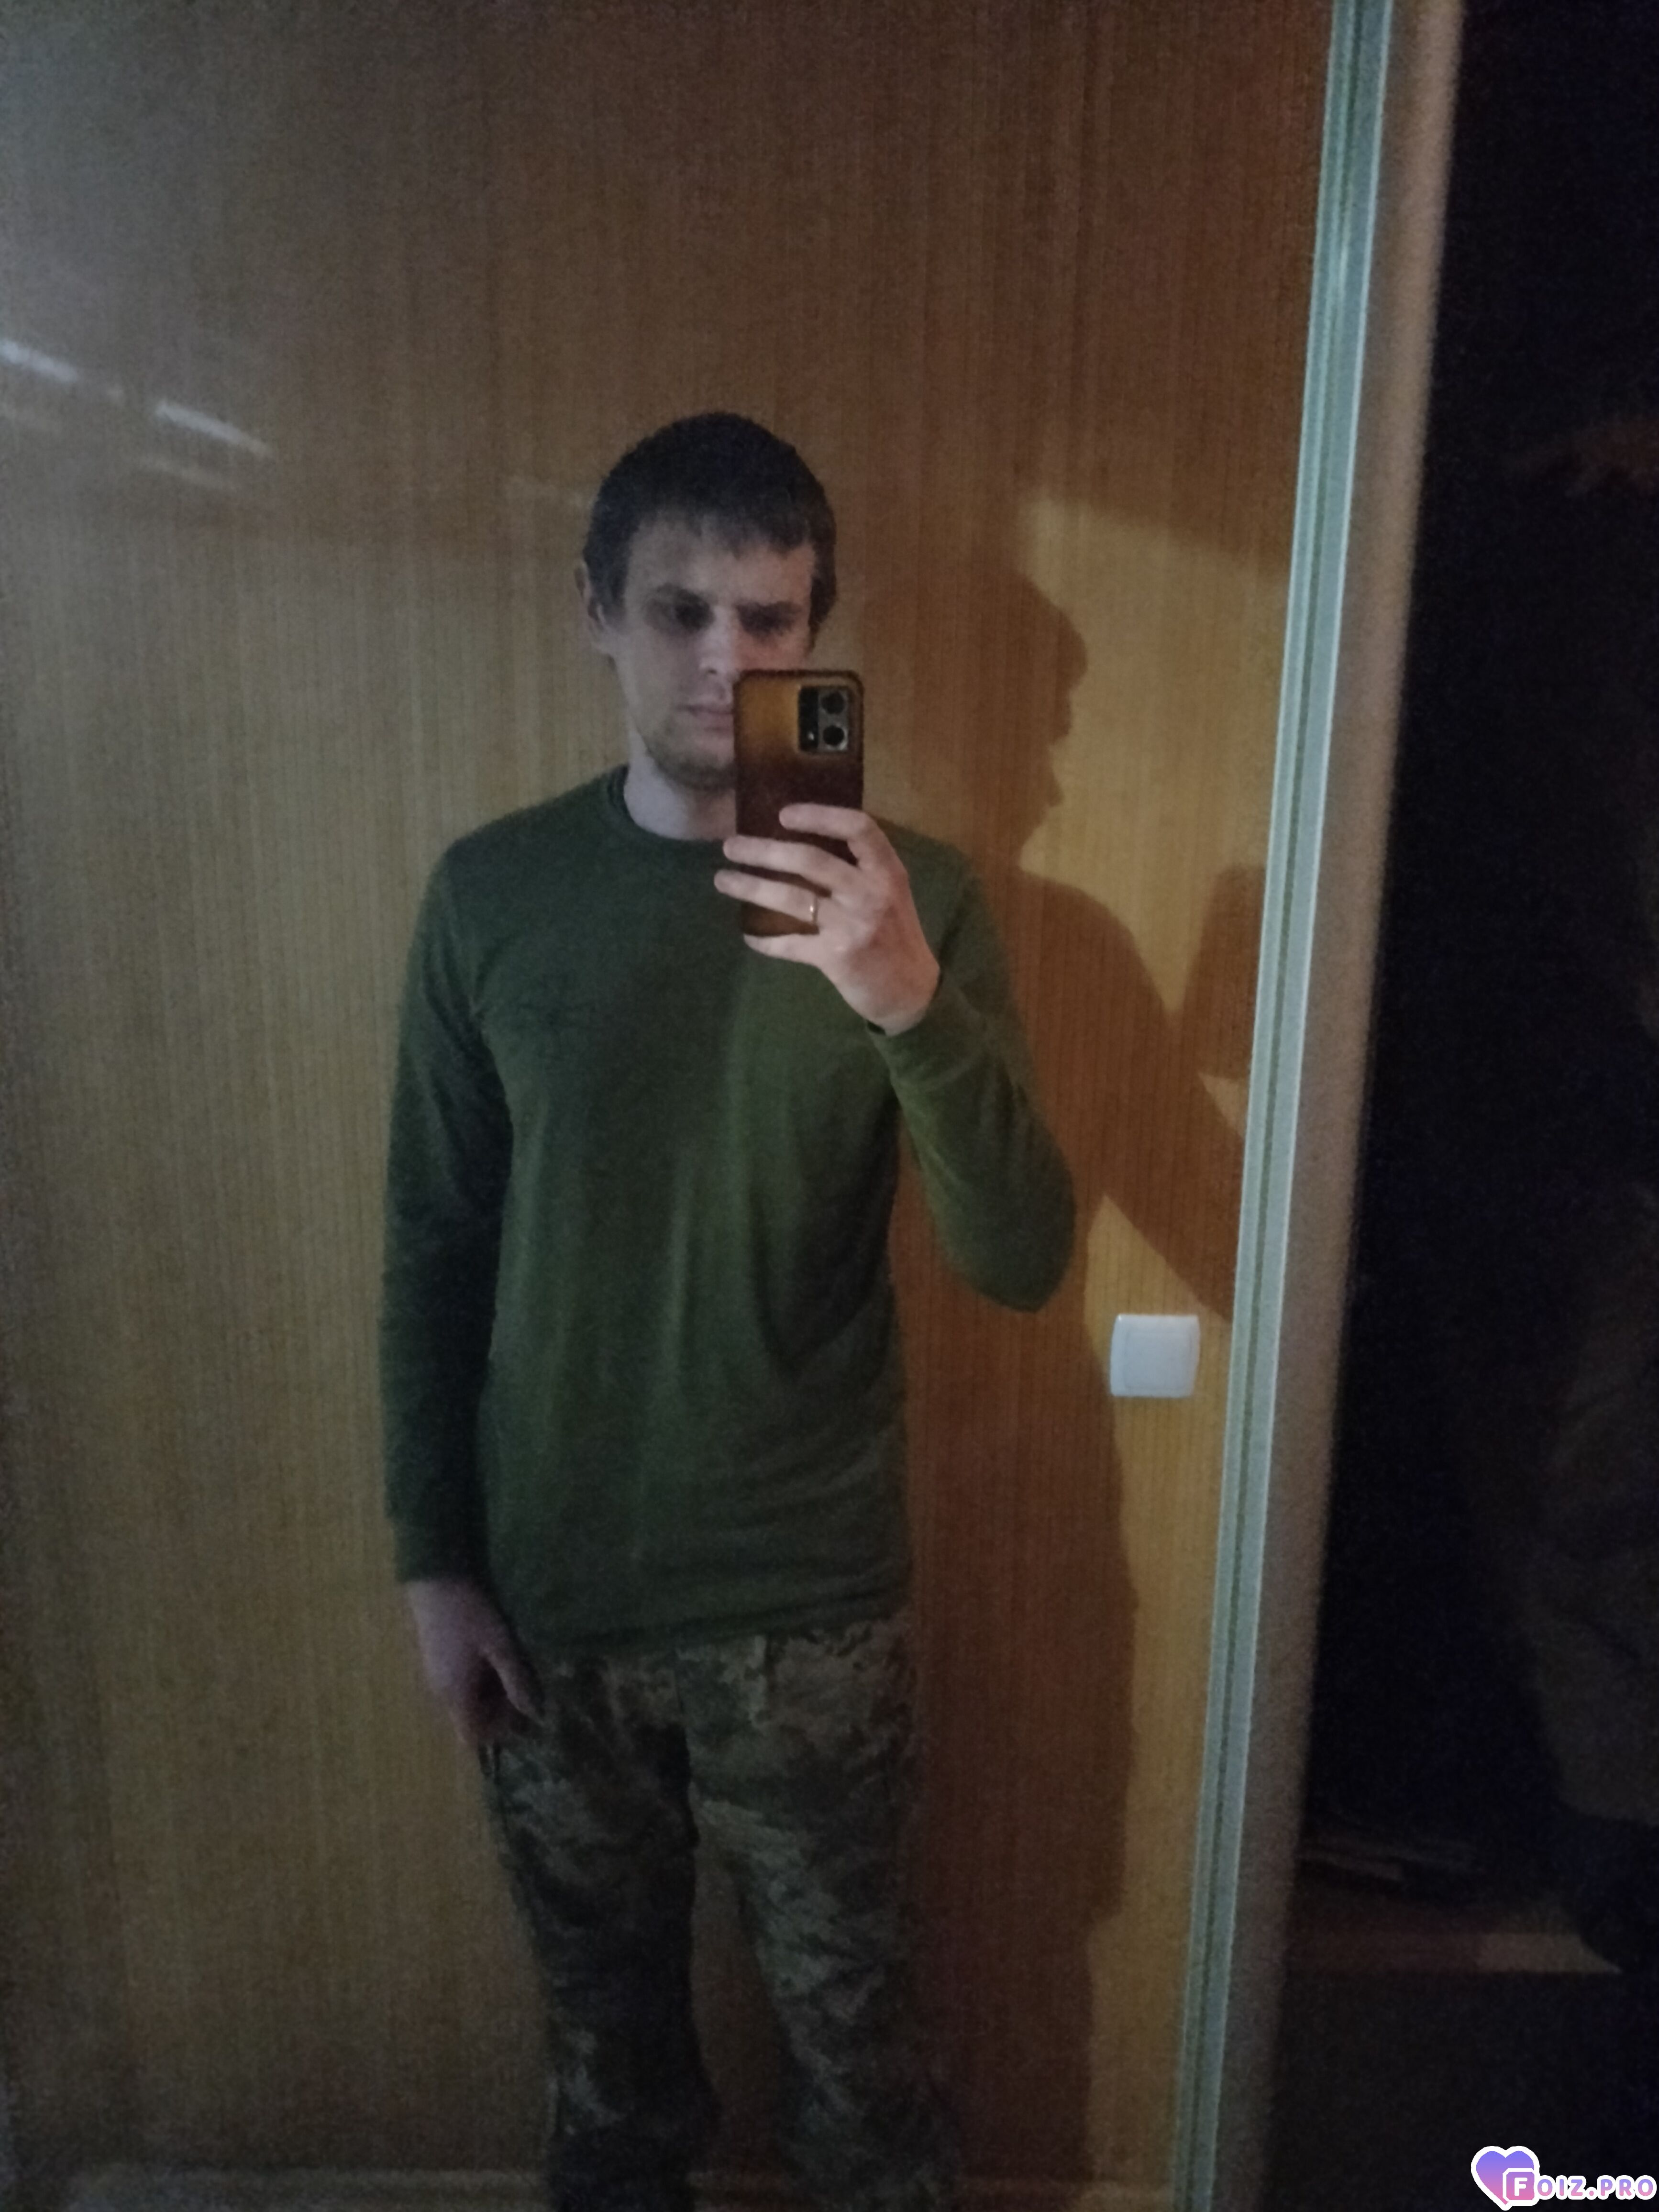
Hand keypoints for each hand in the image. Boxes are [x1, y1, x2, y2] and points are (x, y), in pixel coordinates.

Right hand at [402, 1576, 542, 1749]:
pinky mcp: (434, 1660)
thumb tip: (534, 1714)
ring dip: (486, 1692)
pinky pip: (456, 1683)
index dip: (496, 1729)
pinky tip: (487, 1652)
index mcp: (456, 1694)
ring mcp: (435, 1676)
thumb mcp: (500, 1646)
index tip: (516, 1706)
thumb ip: (516, 1681)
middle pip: (469, 1718)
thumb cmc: (471, 1614)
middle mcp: (441, 1692)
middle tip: (517, 1681)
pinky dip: (475, 1678)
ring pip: (464, 1700)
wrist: (436, 1580)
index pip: (473, 1736)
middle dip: (495, 1709)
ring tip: (505, 1663)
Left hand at [714, 805, 940, 1033]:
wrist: (912, 991)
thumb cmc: (896, 935)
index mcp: (887, 871)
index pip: (858, 828)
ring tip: (722, 879)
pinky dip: (765, 941)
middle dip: (764, 850)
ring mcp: (852, 925)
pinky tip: (749, 938)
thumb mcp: (890, 893)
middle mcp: (870, 893)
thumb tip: (802, 842)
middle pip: (810, 860)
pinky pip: (790, 944)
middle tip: (731, 846)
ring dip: (751, 886)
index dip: (819, 815)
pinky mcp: (835, 957)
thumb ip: (859, 869)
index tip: (783, 815)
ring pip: (791, 897)